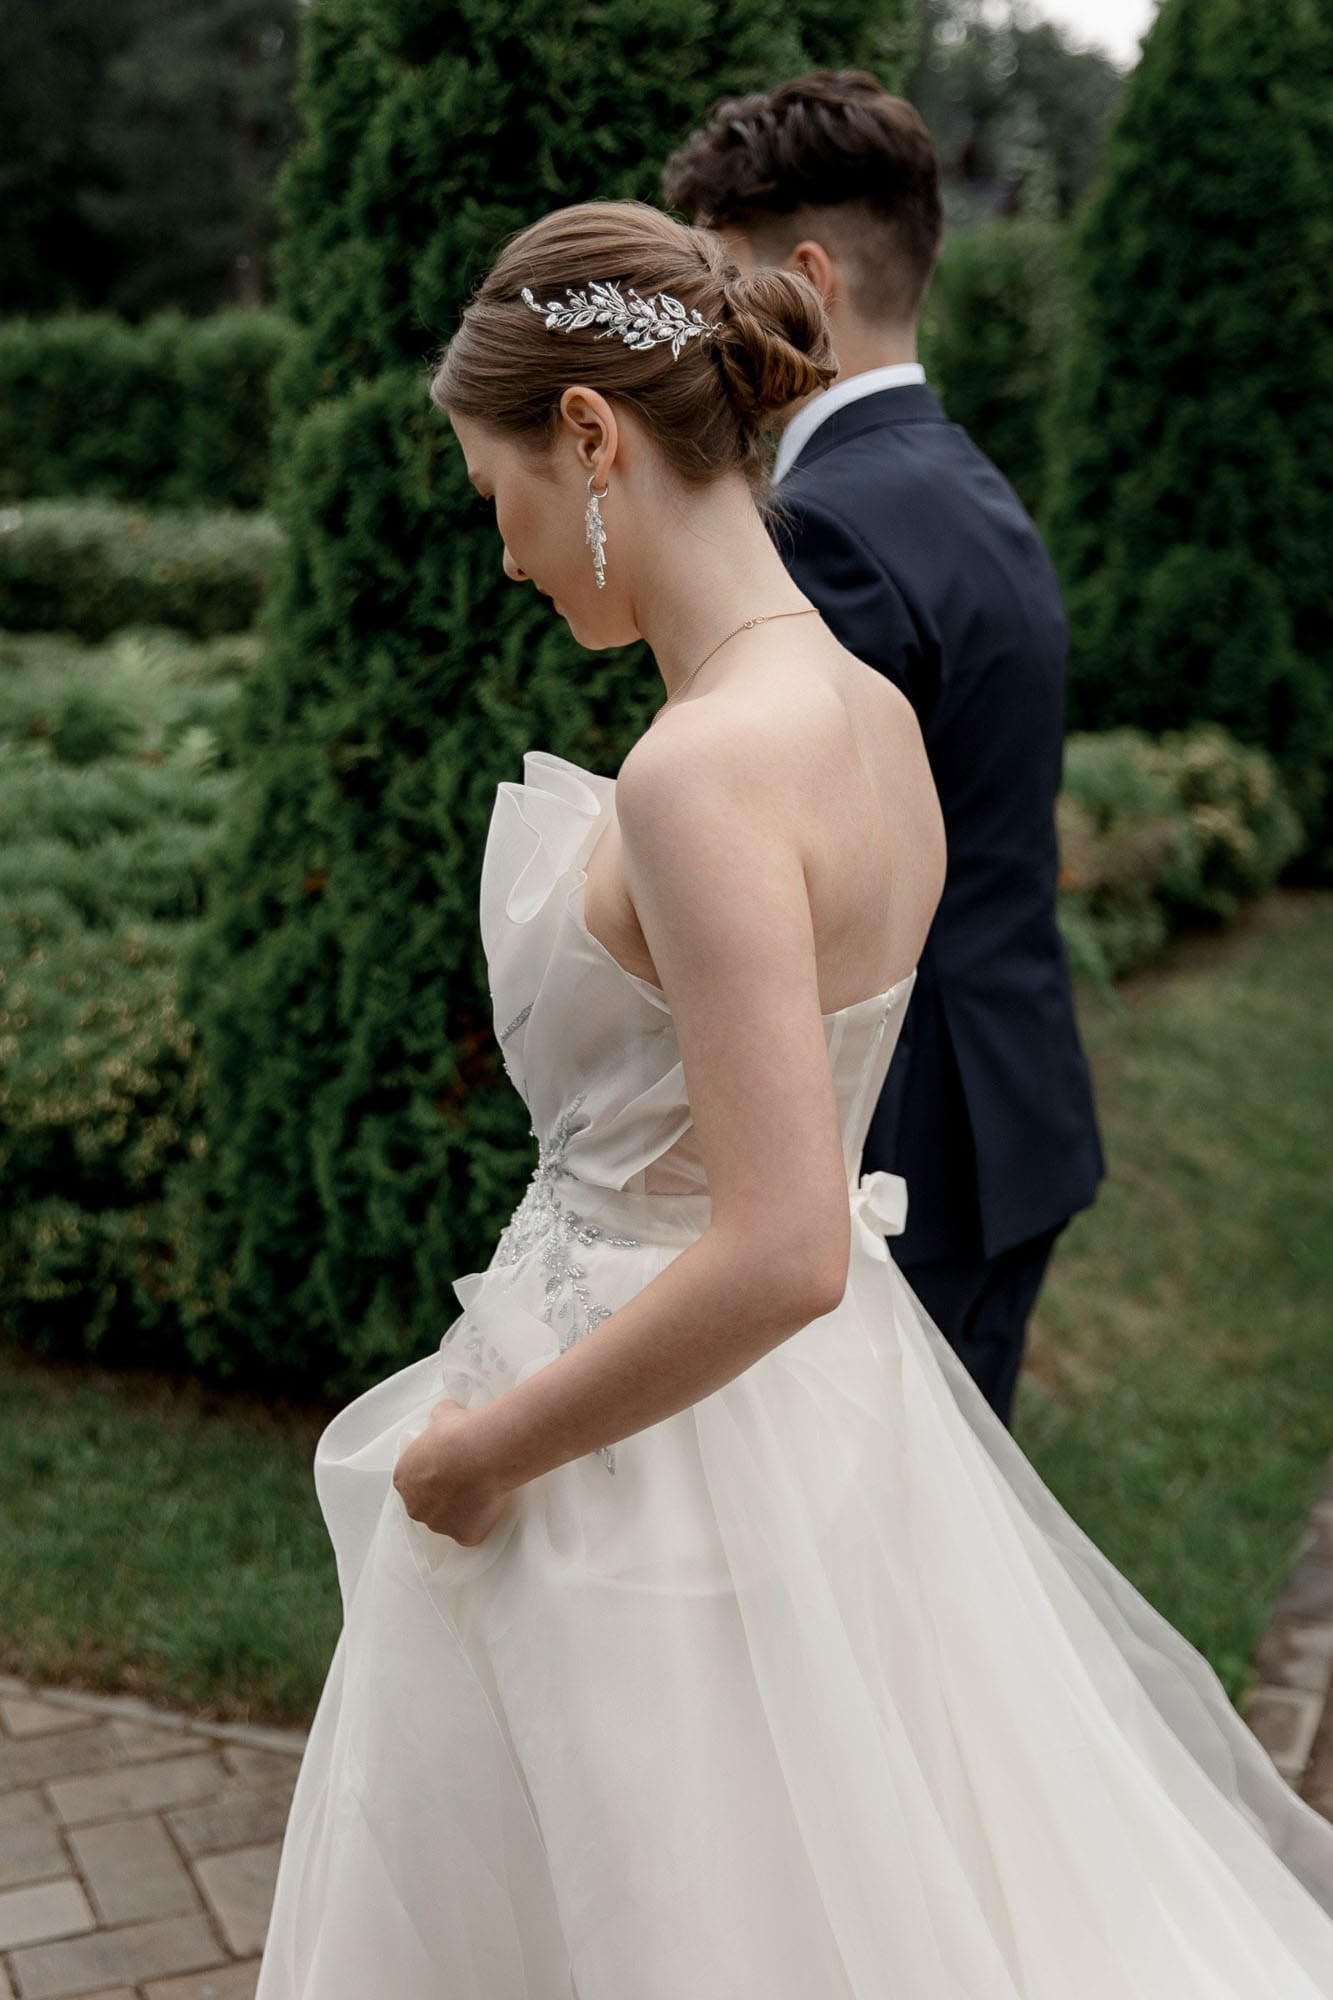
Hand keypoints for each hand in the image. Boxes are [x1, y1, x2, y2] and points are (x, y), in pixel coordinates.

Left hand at [392, 1399, 512, 1545]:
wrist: (482, 1453)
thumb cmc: (458, 1432)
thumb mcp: (443, 1414)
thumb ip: (438, 1421)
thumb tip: (444, 1419)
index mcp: (403, 1479)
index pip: (414, 1480)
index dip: (434, 1473)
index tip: (451, 1463)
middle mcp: (415, 1507)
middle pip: (427, 1505)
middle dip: (444, 1495)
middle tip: (467, 1477)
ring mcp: (439, 1525)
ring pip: (449, 1521)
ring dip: (462, 1510)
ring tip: (483, 1489)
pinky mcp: (463, 1536)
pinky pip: (471, 1531)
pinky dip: (480, 1521)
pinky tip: (492, 1503)